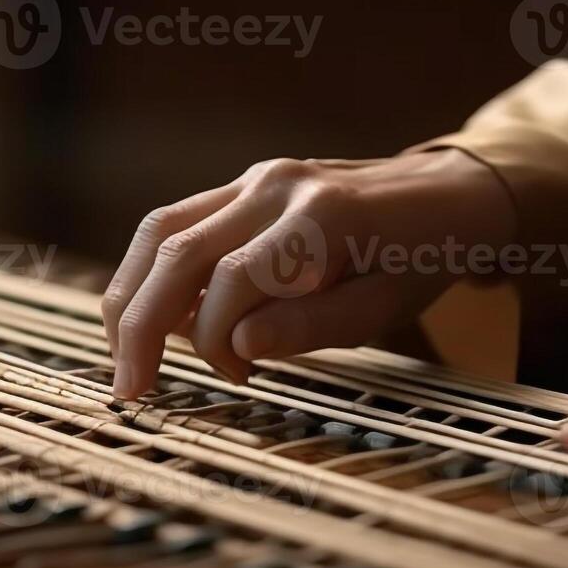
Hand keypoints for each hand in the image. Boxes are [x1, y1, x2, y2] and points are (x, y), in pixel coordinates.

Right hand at [102, 150, 515, 398]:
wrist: (444, 197)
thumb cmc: (418, 262)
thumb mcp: (384, 308)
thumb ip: (310, 326)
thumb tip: (236, 343)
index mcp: (321, 216)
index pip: (231, 279)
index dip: (214, 340)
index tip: (236, 378)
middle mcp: (276, 185)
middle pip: (177, 250)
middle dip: (139, 323)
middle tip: (129, 389)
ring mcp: (254, 178)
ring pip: (160, 229)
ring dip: (129, 294)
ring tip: (123, 354)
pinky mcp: (242, 187)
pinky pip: (177, 224)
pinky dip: (153, 272)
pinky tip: (155, 319)